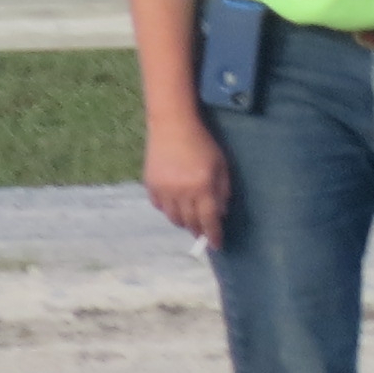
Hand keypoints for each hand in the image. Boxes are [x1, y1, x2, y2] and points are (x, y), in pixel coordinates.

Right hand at [143, 114, 230, 249]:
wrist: (172, 126)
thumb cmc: (202, 143)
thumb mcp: (221, 165)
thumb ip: (223, 190)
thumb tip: (221, 212)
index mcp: (203, 187)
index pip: (209, 220)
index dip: (214, 235)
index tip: (217, 245)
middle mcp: (182, 192)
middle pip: (190, 222)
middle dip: (198, 230)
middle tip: (203, 233)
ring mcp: (164, 190)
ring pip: (173, 218)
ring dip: (184, 222)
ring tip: (190, 220)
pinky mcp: (150, 186)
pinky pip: (160, 207)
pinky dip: (169, 210)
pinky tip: (175, 205)